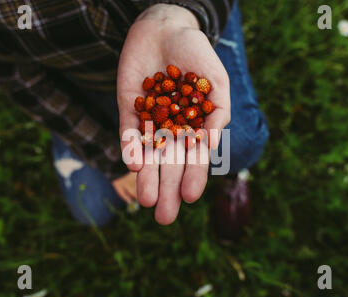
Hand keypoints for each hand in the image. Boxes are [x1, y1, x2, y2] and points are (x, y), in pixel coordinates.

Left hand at [117, 4, 230, 224]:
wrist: (166, 28)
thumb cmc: (198, 55)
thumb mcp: (217, 82)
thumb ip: (218, 113)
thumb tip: (211, 145)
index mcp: (195, 128)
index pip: (194, 159)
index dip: (193, 177)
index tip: (190, 197)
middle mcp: (171, 129)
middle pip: (169, 164)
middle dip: (166, 190)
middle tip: (163, 218)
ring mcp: (149, 120)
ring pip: (147, 155)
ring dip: (146, 177)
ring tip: (144, 200)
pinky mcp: (129, 109)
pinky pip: (128, 131)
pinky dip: (130, 147)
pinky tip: (133, 164)